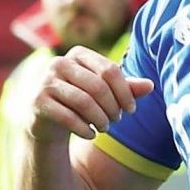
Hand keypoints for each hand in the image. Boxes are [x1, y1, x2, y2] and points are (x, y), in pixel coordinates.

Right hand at [27, 45, 153, 143]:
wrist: (48, 118)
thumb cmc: (82, 100)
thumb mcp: (106, 92)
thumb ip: (127, 87)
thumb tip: (151, 85)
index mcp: (79, 53)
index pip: (110, 70)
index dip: (125, 92)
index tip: (131, 110)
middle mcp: (59, 63)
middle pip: (98, 86)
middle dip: (112, 108)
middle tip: (116, 121)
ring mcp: (46, 81)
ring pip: (83, 101)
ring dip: (100, 119)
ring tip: (105, 128)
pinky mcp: (37, 101)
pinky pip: (67, 117)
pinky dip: (83, 129)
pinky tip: (90, 135)